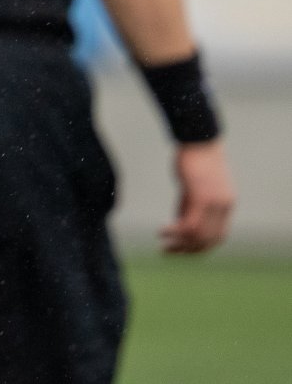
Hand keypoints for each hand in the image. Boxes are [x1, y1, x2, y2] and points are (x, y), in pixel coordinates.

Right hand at [160, 139, 234, 253]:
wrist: (198, 136)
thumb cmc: (194, 156)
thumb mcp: (195, 185)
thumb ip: (191, 205)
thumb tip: (182, 225)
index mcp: (226, 204)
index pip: (217, 237)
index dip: (200, 247)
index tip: (182, 249)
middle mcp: (224, 207)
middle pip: (209, 241)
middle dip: (188, 251)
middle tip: (169, 253)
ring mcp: (215, 204)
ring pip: (199, 236)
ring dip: (180, 245)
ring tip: (163, 247)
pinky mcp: (201, 197)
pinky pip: (189, 224)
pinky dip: (175, 232)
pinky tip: (161, 231)